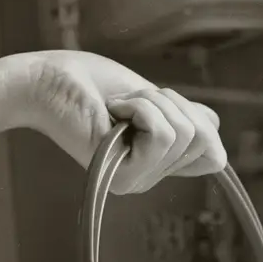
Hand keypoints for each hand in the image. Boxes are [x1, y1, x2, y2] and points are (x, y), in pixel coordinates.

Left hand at [7, 50, 226, 193]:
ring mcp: (135, 180)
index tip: (155, 103)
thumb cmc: (89, 83)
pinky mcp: (122, 174)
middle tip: (131, 101)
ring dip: (153, 103)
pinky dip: (142, 109)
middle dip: (173, 102)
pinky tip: (112, 112)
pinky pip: (163, 136)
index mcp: (156, 161)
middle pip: (205, 139)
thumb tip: (215, 136)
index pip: (213, 154)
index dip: (198, 119)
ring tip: (118, 106)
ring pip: (186, 134)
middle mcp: (148, 178)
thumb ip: (182, 117)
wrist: (46, 81)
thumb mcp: (151, 97)